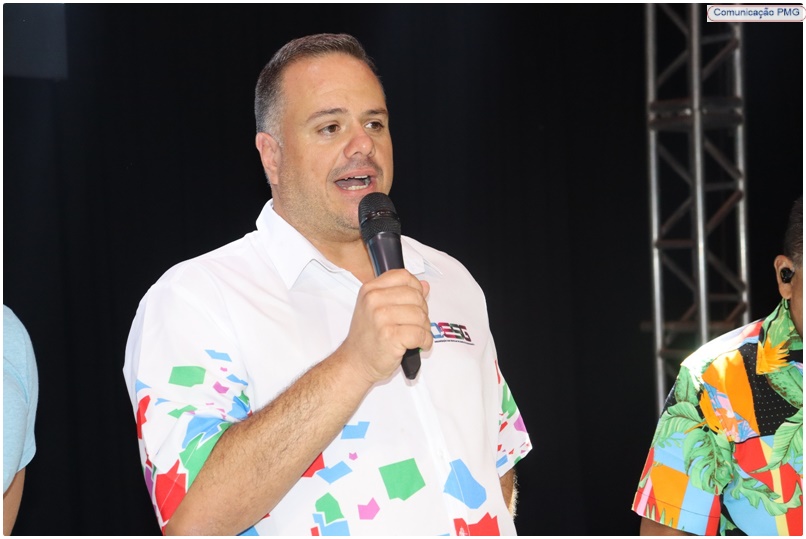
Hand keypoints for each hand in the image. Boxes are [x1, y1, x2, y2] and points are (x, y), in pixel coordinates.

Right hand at [342, 268, 432, 383]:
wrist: (355, 362)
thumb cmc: (367, 337)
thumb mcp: (377, 309)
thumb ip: (401, 294)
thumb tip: (424, 285)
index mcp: (370, 289)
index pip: (404, 276)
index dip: (416, 288)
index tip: (415, 302)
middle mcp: (374, 300)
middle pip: (416, 296)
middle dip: (422, 312)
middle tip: (416, 324)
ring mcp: (381, 318)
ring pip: (420, 315)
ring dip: (424, 328)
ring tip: (416, 336)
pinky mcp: (390, 336)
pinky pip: (420, 334)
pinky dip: (425, 341)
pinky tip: (419, 344)